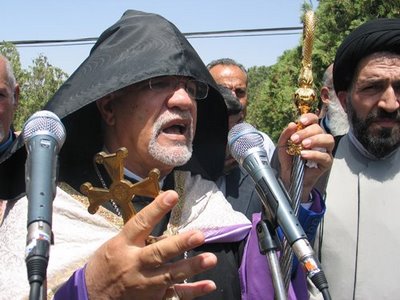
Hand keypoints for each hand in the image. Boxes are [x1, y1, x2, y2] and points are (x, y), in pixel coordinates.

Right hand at [85, 190, 216, 299]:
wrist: (90, 298)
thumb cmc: (104, 266)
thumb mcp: (114, 245)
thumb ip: (137, 238)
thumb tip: (164, 230)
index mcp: (122, 246)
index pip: (140, 223)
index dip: (156, 209)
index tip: (172, 195)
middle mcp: (134, 264)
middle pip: (158, 253)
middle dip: (179, 244)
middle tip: (198, 235)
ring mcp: (143, 284)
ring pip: (170, 275)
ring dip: (191, 267)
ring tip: (210, 258)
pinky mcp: (151, 299)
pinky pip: (174, 296)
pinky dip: (193, 291)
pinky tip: (209, 284)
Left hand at [277, 113, 333, 200]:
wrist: (290, 177)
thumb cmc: (289, 160)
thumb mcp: (283, 146)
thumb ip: (286, 135)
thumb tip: (292, 124)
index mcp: (310, 133)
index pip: (315, 120)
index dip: (310, 118)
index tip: (301, 121)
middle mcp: (320, 140)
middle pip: (320, 129)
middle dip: (306, 132)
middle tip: (295, 139)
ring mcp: (325, 151)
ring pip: (328, 140)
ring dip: (315, 140)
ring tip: (303, 145)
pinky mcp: (326, 163)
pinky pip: (325, 156)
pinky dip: (314, 154)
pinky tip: (304, 155)